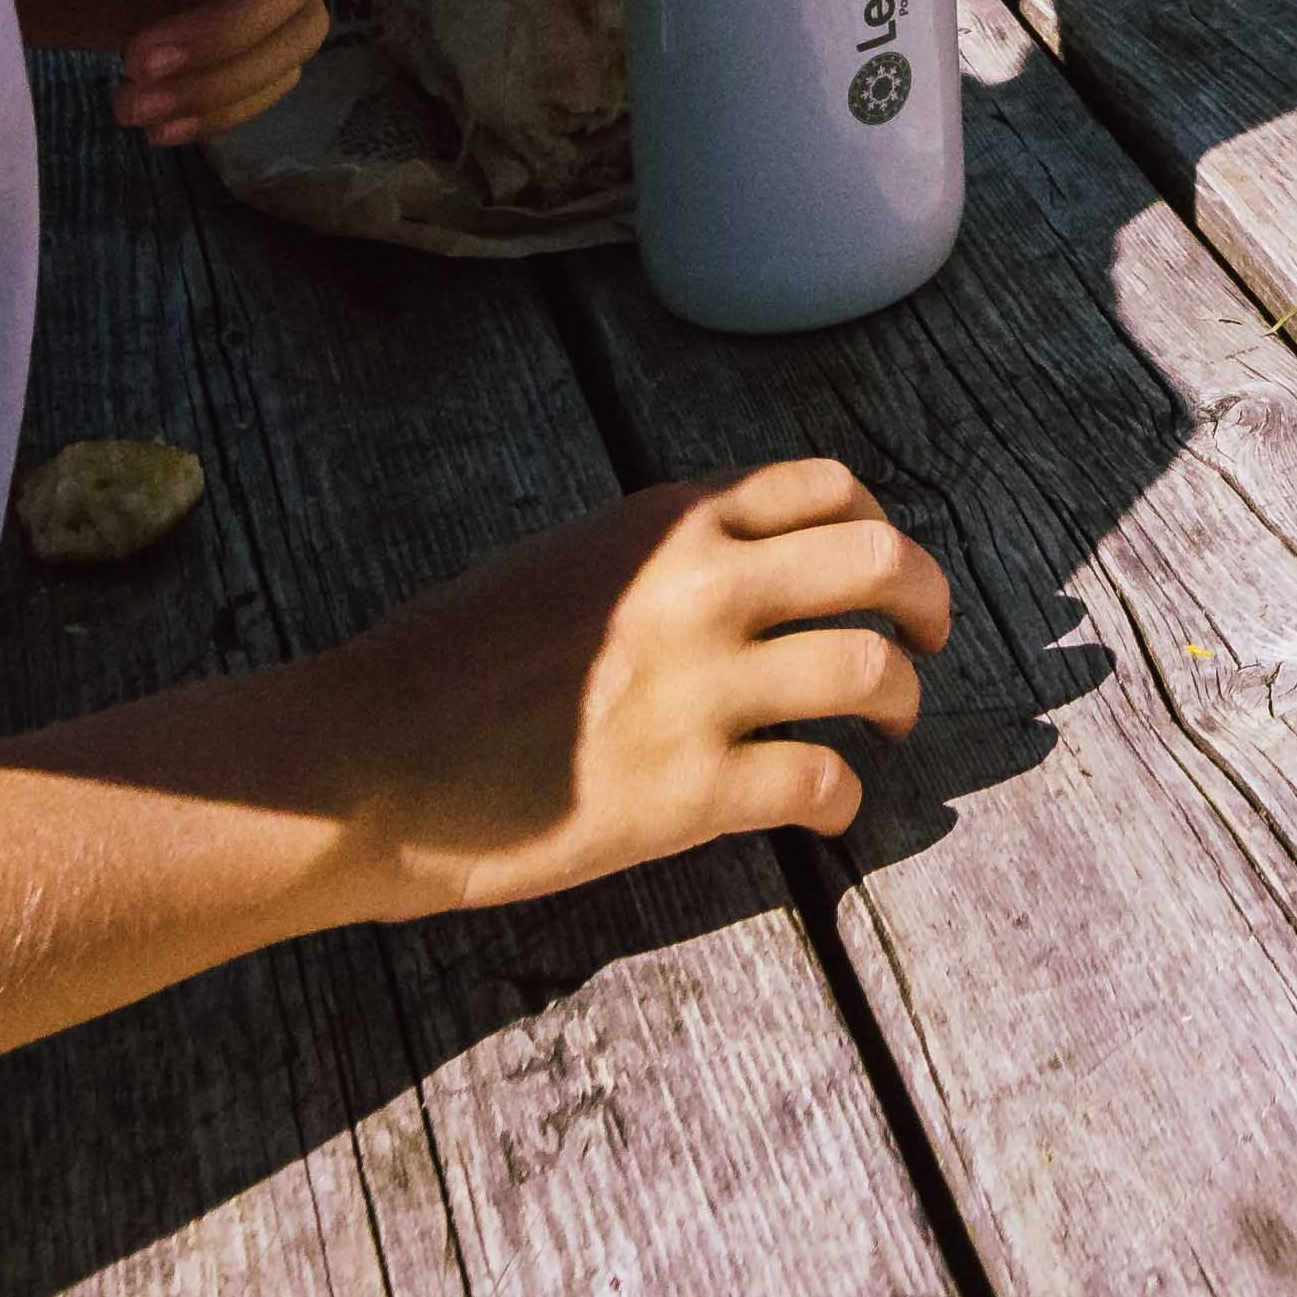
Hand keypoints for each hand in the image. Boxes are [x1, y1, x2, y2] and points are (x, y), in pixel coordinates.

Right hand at [295, 459, 952, 911]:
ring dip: (900, 699)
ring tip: (890, 722)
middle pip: (879, 564)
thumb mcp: (564, 562)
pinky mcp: (688, 792)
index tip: (885, 568)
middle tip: (929, 639)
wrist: (367, 760)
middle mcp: (697, 588)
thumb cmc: (446, 666)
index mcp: (665, 523)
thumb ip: (658, 554)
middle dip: (929, 601)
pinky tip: (827, 808)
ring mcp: (698, 690)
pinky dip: (842, 798)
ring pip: (869, 672)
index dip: (879, 528)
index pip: (827, 488)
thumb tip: (745, 566)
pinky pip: (818, 782)